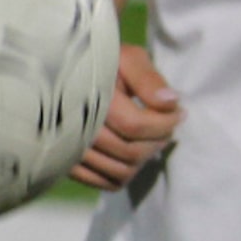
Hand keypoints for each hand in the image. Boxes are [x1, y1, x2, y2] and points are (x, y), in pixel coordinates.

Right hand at [72, 43, 181, 190]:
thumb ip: (148, 78)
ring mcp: (69, 149)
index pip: (135, 125)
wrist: (59, 73)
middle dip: (158, 140)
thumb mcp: (126, 58)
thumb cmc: (99, 61)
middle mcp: (75, 127)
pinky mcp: (67, 163)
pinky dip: (126, 173)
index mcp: (89, 97)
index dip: (165, 123)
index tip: (180, 112)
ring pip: (120, 171)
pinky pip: (105, 182)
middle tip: (168, 125)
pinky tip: (134, 152)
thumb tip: (171, 102)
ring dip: (145, 158)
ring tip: (152, 138)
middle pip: (130, 152)